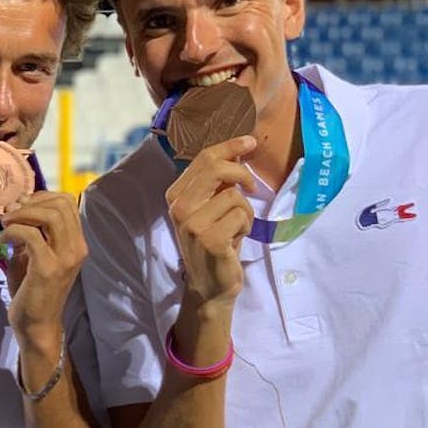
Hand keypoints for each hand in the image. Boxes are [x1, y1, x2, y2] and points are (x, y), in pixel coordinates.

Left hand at [0, 191, 86, 345]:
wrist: (36, 325)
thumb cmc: (33, 290)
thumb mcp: (35, 255)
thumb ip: (31, 231)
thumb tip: (15, 207)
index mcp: (77, 242)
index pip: (68, 202)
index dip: (42, 196)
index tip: (20, 204)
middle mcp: (77, 248)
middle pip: (61, 204)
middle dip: (31, 202)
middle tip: (9, 212)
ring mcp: (65, 258)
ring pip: (50, 215)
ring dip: (22, 213)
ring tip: (5, 223)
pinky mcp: (48, 268)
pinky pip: (31, 235)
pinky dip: (13, 231)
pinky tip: (3, 240)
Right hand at [165, 135, 256, 306]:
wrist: (209, 286)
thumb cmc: (215, 242)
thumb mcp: (210, 208)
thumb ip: (217, 183)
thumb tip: (240, 150)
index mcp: (176, 195)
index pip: (204, 158)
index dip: (230, 146)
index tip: (249, 141)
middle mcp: (179, 207)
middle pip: (216, 168)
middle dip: (241, 172)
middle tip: (251, 187)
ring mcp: (192, 223)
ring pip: (234, 196)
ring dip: (245, 212)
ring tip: (235, 228)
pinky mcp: (209, 239)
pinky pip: (241, 215)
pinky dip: (246, 226)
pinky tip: (235, 240)